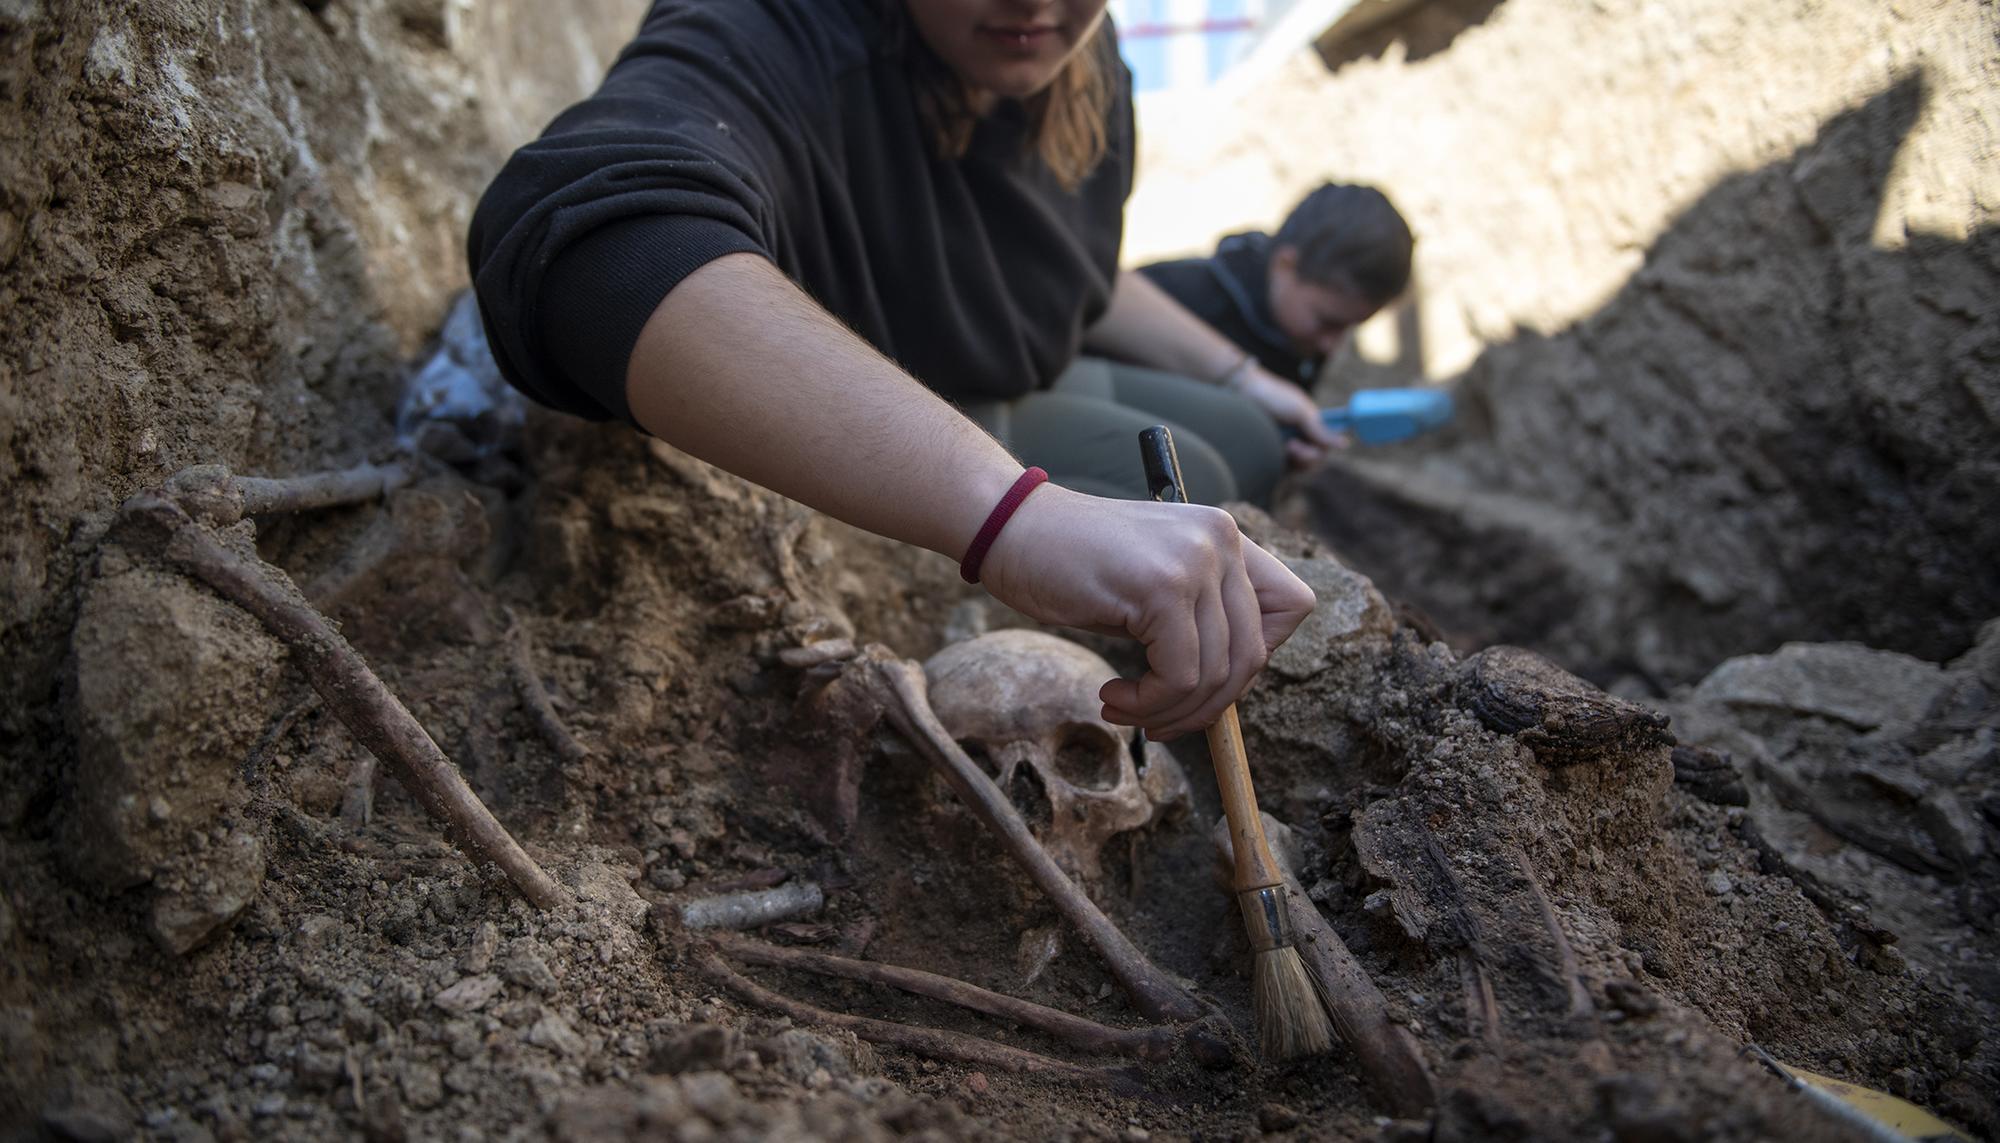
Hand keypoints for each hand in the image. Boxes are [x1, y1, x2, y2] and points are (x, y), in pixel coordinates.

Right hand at [978, 484, 1316, 739]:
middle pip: (1254, 655)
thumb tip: (1227, 694)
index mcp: (1225, 536)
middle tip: (1158, 722)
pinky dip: (1149, 704)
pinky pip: (1181, 676)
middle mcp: (1222, 541)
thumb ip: (1197, 619)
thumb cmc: (1069, 564)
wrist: (1008, 527)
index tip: (1206, 678)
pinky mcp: (1163, 587)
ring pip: (1217, 674)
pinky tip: (1113, 696)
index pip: (1293, 606)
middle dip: (1208, 706)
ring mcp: (1195, 560)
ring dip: (1170, 712)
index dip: (1259, 656)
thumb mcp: (1152, 585)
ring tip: (1126, 710)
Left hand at [1239, 368, 1344, 465]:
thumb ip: (1320, 429)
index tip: (1310, 445)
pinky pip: (1282, 468)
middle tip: (1292, 446)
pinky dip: (1281, 463)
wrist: (1240, 393)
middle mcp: (1300, 437)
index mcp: (1311, 425)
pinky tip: (1274, 451)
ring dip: (1294, 460)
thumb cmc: (1273, 397)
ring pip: (1299, 467)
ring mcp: (1285, 446)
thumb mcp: (1300, 411)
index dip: (1320, 451)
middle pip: (1314, 461)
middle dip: (1307, 457)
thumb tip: (1345, 444)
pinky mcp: (1270, 453)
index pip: (1324, 448)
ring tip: (1284, 446)